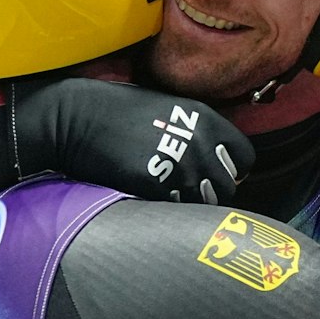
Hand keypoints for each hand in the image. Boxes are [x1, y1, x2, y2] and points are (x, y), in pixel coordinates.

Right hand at [12, 76, 253, 203]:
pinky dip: (166, 209)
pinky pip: (175, 210)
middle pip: (228, 187)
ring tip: (165, 192)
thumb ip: (196, 130)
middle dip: (211, 192)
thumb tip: (215, 158)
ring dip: (189, 203)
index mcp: (205, 119)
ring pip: (204, 204)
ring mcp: (179, 164)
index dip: (232, 170)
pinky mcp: (155, 184)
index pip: (245, 157)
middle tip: (186, 190)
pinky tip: (147, 195)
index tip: (215, 175)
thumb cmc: (116, 112)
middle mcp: (199, 142)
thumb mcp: (168, 108)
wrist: (73, 117)